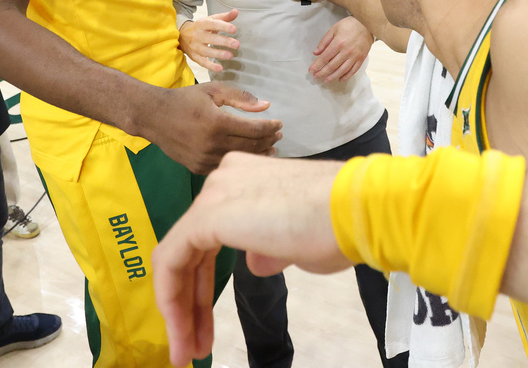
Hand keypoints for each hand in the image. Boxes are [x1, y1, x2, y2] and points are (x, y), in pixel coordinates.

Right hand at [143, 82, 282, 174]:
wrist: (154, 117)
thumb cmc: (185, 100)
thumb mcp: (213, 91)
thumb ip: (241, 98)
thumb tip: (266, 105)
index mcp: (218, 123)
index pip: (255, 129)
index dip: (271, 127)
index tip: (280, 124)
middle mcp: (212, 144)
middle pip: (251, 146)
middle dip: (269, 140)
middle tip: (278, 136)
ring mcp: (205, 159)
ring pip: (240, 159)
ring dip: (258, 154)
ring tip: (270, 148)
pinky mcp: (198, 168)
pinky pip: (225, 166)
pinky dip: (240, 161)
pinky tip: (249, 156)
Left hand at [153, 152, 348, 366]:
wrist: (355, 210)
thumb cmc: (337, 226)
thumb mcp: (296, 243)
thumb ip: (268, 249)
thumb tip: (256, 261)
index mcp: (246, 177)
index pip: (211, 234)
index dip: (205, 283)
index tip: (206, 324)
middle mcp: (224, 178)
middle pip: (193, 247)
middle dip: (191, 300)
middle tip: (195, 343)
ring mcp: (214, 193)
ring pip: (179, 256)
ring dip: (181, 307)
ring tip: (188, 350)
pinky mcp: (207, 214)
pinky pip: (172, 260)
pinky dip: (174, 299)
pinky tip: (184, 332)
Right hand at [178, 10, 240, 72]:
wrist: (182, 35)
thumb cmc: (201, 27)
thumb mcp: (211, 20)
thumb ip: (224, 17)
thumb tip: (236, 12)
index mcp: (202, 24)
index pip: (213, 24)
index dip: (223, 26)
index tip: (234, 29)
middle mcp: (197, 35)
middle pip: (211, 38)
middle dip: (224, 42)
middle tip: (236, 44)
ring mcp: (195, 47)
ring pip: (206, 51)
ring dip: (218, 54)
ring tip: (230, 55)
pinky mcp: (194, 56)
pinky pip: (202, 62)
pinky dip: (210, 66)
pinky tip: (220, 68)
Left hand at [309, 16, 372, 81]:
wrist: (367, 24)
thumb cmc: (349, 25)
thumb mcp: (334, 29)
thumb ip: (324, 42)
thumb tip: (316, 53)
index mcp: (338, 43)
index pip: (324, 58)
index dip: (317, 65)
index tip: (311, 70)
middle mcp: (346, 51)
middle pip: (332, 66)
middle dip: (322, 73)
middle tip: (316, 76)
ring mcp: (355, 56)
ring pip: (342, 70)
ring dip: (332, 77)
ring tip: (326, 80)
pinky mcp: (361, 58)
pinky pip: (353, 70)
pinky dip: (346, 76)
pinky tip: (340, 79)